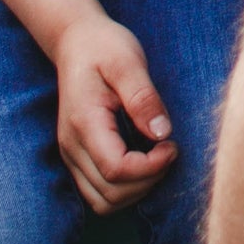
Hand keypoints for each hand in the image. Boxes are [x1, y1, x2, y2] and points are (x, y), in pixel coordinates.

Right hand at [52, 15, 176, 213]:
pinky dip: (123, 188)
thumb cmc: (105, 46)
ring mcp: (71, 156)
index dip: (151, 167)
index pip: (116, 170)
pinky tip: (143, 162)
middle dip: (147, 181)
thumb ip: (143, 98)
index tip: (173, 145)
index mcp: (84, 124)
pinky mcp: (76, 157)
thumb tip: (162, 133)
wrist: (76, 42)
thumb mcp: (128, 61)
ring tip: (158, 158)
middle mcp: (71, 147)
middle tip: (170, 150)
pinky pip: (97, 192)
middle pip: (110, 194)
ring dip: (135, 190)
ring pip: (102, 201)